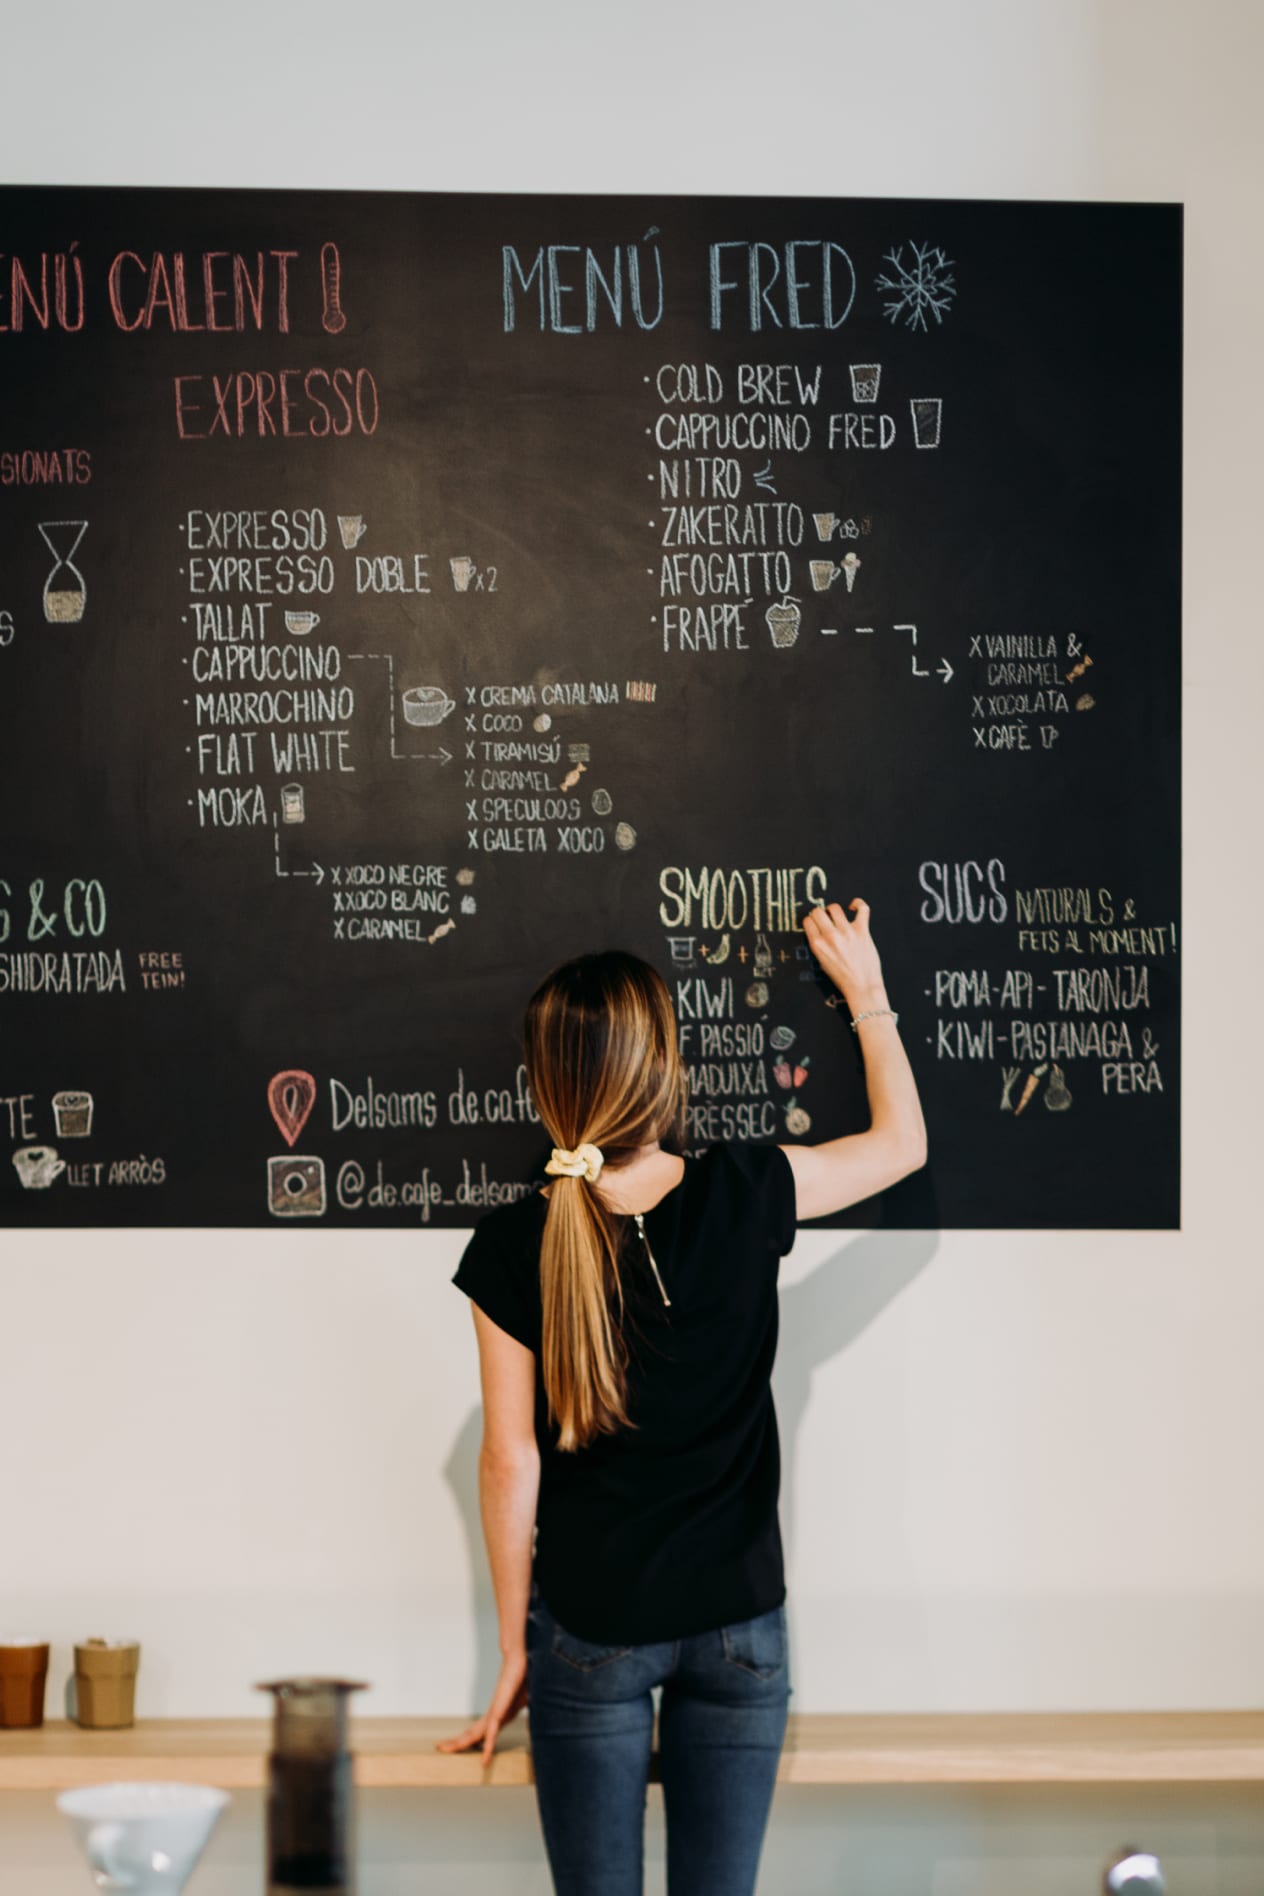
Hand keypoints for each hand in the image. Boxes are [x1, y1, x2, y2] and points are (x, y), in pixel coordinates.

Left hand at [435, 1650, 527, 1765]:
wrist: (521, 1659)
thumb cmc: (523, 1679)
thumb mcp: (525, 1701)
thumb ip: (525, 1713)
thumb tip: (533, 1726)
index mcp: (497, 1715)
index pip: (478, 1731)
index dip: (467, 1740)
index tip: (458, 1747)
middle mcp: (493, 1716)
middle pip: (471, 1733)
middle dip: (455, 1742)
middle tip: (439, 1747)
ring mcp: (496, 1713)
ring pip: (475, 1734)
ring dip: (459, 1743)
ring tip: (444, 1749)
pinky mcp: (500, 1711)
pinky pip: (492, 1733)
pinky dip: (488, 1747)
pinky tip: (485, 1760)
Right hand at [802, 899, 885, 1005]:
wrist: (862, 986)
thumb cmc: (843, 978)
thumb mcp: (822, 962)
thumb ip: (819, 945)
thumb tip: (819, 930)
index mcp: (818, 945)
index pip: (808, 921)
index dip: (811, 921)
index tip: (815, 923)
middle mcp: (830, 936)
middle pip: (818, 911)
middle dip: (820, 914)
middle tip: (825, 920)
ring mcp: (847, 932)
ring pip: (835, 907)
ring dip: (834, 910)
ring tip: (837, 916)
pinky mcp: (862, 930)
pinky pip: (862, 908)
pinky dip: (858, 904)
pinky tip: (854, 907)